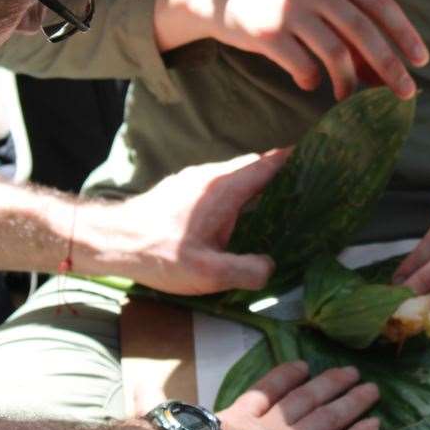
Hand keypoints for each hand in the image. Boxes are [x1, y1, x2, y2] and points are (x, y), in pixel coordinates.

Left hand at [77, 149, 290, 294]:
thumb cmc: (159, 255)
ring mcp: (193, 179)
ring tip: (275, 205)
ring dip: (256, 185)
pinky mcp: (180, 188)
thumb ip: (247, 271)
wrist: (111, 241)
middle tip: (304, 188)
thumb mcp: (209, 272)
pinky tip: (236, 216)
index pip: (269, 163)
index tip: (319, 156)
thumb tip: (271, 267)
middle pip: (254, 167)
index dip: (295, 158)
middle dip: (280, 173)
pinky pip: (218, 183)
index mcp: (226, 189)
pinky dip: (236, 192)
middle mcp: (211, 176)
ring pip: (235, 175)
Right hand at [154, 0, 428, 100]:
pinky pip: (303, 65)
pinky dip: (312, 79)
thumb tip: (383, 68)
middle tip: (406, 93)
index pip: (379, 3)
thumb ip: (346, 20)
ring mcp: (289, 8)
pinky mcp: (267, 32)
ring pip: (335, 52)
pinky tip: (309, 82)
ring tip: (347, 96)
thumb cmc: (280, 2)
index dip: (404, 33)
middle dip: (389, 65)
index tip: (421, 60)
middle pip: (363, 30)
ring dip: (348, 81)